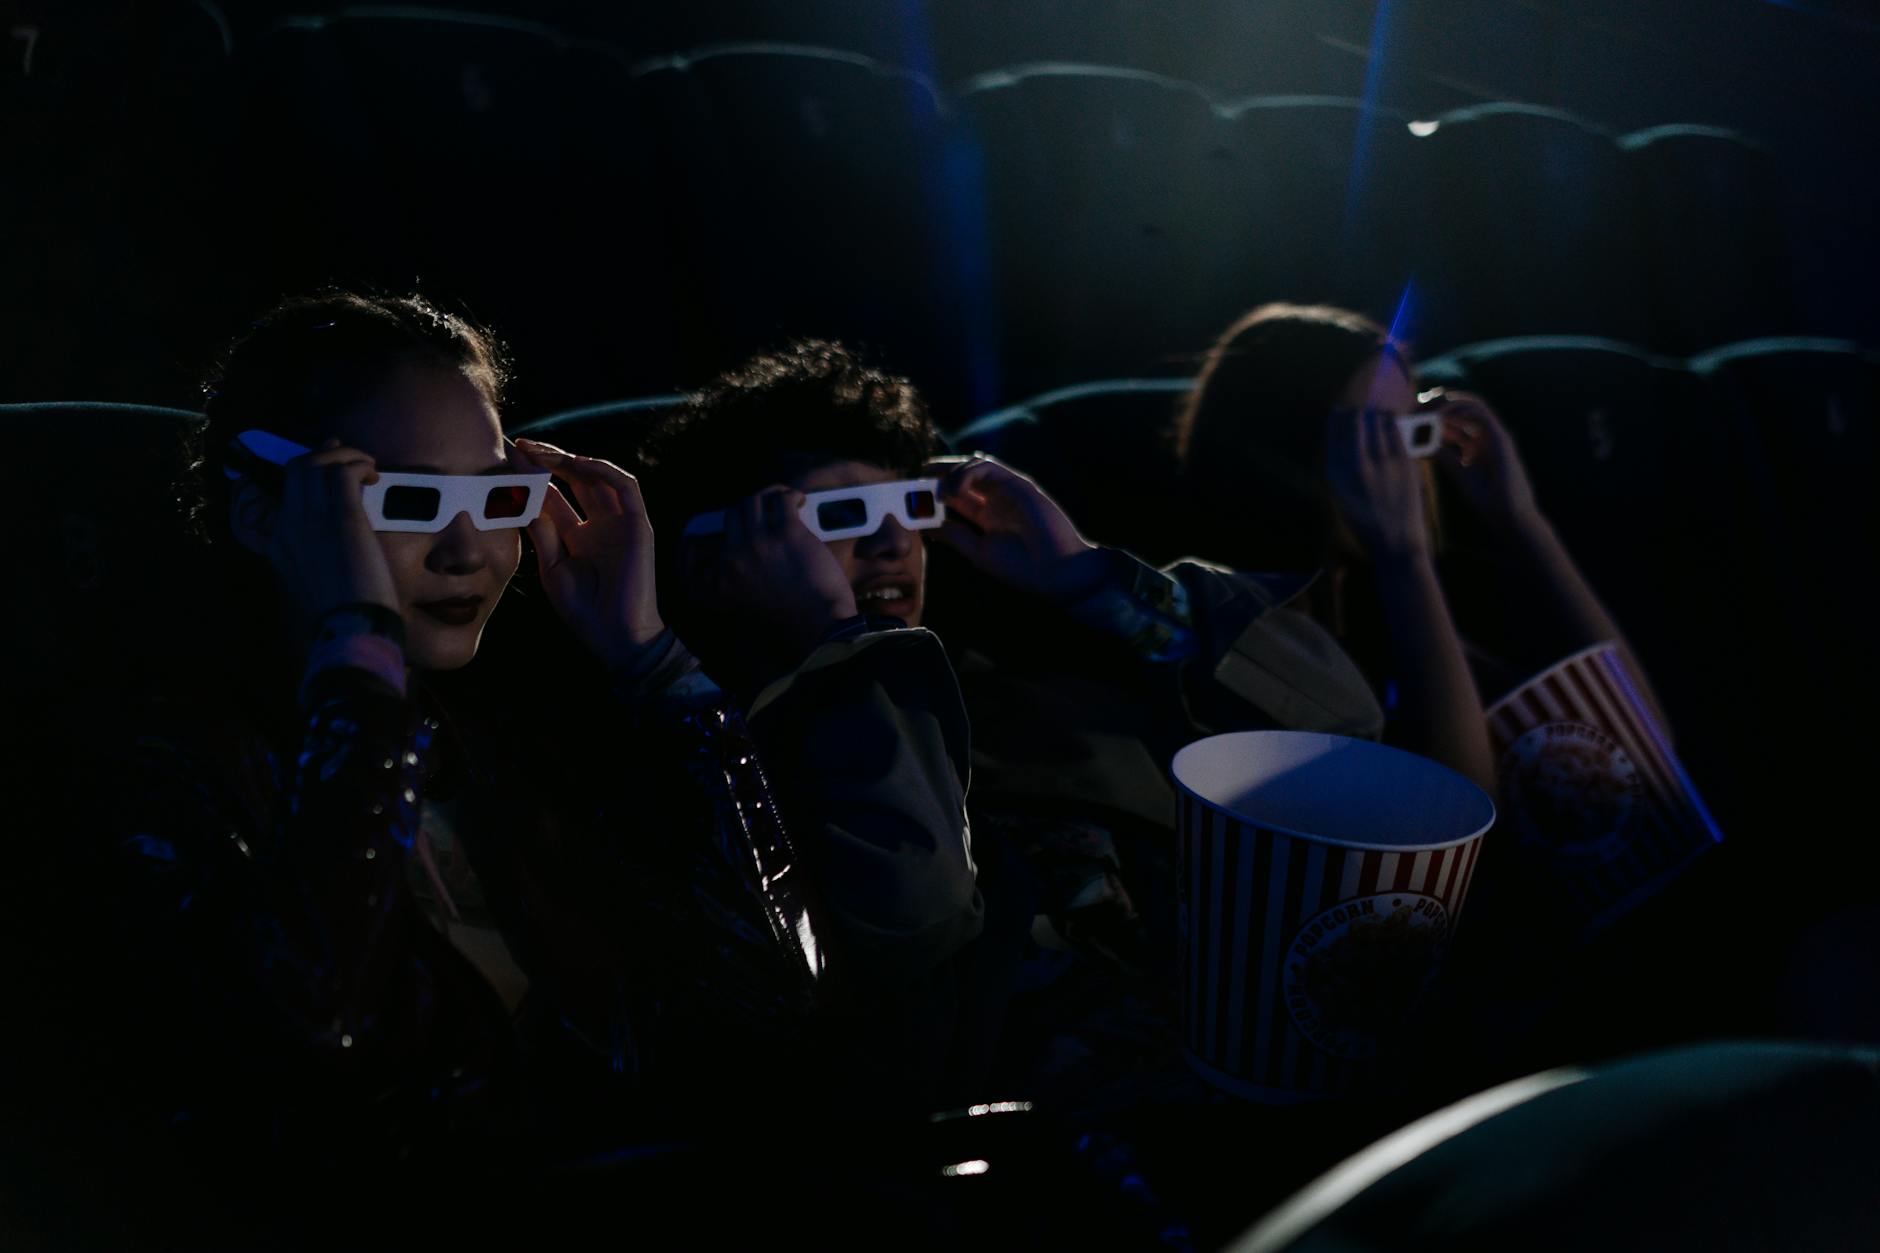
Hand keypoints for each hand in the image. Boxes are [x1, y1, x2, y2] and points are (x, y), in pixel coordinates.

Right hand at [269, 439, 399, 629]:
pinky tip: (374, 475)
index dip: (308, 472)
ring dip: (346, 456)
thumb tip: (339, 539)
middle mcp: (289, 524)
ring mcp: (312, 518)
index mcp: (280, 541)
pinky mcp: (341, 517)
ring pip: (316, 463)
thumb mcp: (317, 580)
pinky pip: (343, 471)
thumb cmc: (342, 612)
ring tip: (367, 467)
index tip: (330, 466)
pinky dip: (360, 464)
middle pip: (296, 468)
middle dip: (325, 455)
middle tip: (350, 458)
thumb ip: (319, 554)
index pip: (285, 490)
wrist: (349, 627)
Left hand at [513, 439, 664, 668]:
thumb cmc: (584, 610)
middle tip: (519, 446)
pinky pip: (625, 486)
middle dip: (547, 460)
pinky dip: (602, 470)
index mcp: (578, 535)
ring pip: (597, 477)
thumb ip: (542, 532)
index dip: (531, 476)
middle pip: (574, 479)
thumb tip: (521, 497)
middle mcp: (600, 523)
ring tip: (540, 451)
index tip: (504, 459)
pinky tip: (575, 463)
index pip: (553, 496)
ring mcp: (620, 522)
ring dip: (569, 459)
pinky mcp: (639, 524)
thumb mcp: (553, 567)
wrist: (616, 636)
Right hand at [678, 486, 857, 660]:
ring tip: (780, 502)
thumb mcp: (744, 609)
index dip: (689, 546)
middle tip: (761, 514)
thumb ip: (731, 584)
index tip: (697, 539)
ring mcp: (757, 545)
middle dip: (744, 512)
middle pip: (728, 517)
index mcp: (717, 588)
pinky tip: (797, 501)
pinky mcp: (787, 534)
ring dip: (766, 497)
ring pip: (751, 501)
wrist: (821, 630)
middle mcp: (731, 562)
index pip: (687, 560)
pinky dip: (789, 495)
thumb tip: (735, 546)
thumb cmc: (789, 622)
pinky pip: (780, 499)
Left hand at [928, 454, 1104, 602]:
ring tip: (935, 488)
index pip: (957, 495)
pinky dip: (967, 473)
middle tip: (916, 474)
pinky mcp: (1020, 485)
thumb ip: (955, 536)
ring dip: (951, 472)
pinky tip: (954, 488)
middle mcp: (998, 499)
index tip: (913, 492)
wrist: (1054, 574)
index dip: (935, 489)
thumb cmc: (1021, 568)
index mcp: (988, 515)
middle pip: (964, 476)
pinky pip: (989, 468)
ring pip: (975, 466)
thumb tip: (927, 526)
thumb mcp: (978, 552)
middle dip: (939, 472)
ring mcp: (1009, 490)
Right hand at [1324, 407, 1431, 562]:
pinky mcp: (1403, 463)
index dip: (1335, 419)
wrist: (1395, 541)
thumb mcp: (1341, 497)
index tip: (1338, 412)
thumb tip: (1343, 436)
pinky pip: (1395, 432)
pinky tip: (1389, 421)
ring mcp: (1381, 464)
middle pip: (1355, 425)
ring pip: (1376, 424)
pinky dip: (1391, 423)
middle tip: (1360, 412)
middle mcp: (1356, 467)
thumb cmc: (1367, 521)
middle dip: (1357, 414)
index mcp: (1336, 476)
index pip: (1332, 436)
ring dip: (1375, 415)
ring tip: (1375, 414)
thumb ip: (1339, 468)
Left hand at [1430, 392, 1540, 524]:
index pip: (1459, 420)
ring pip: (1474, 405)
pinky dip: (1460, 410)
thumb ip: (1444, 455)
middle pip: (1466, 408)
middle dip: (1442, 402)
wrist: (1509, 515)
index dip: (1438, 414)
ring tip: (1428, 406)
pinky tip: (1440, 416)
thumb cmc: (1487, 499)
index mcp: (1480, 444)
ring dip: (1450, 403)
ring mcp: (1497, 435)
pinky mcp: (1501, 438)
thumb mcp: (1458, 472)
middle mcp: (1489, 437)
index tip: (1417, 414)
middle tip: (1420, 403)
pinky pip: (1480, 413)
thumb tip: (1423, 442)